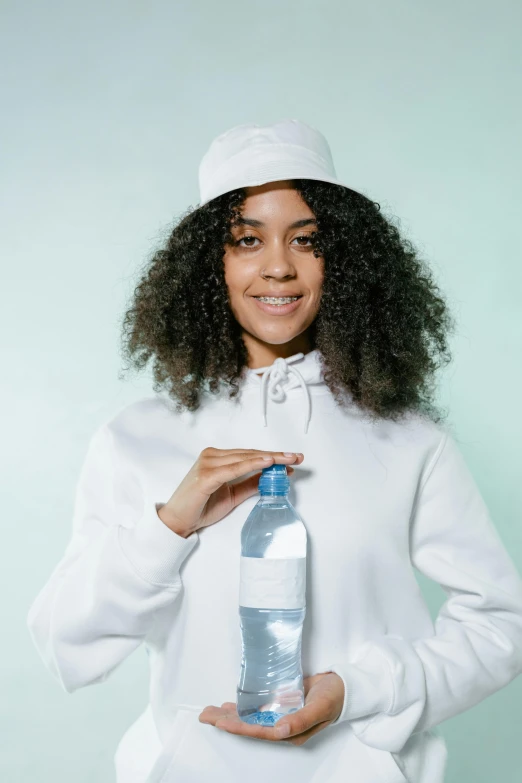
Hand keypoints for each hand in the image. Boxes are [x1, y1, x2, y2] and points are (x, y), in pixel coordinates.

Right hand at [157, 447, 303, 537]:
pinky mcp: (206, 475)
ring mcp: (208, 463)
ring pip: (245, 458)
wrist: (178, 521)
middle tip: (296, 456)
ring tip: (287, 460)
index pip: (250, 454)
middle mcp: (212, 456)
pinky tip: (267, 463)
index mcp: (218, 458)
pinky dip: (252, 464)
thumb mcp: (233, 495)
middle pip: (250, 454)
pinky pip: (234, 468)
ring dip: (268, 458)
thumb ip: (250, 484)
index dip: (272, 456)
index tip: (292, 458)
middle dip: (275, 455)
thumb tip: (273, 476)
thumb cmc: (201, 507)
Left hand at [198, 672, 343, 745]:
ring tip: (211, 711)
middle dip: (226, 721)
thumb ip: (300, 720)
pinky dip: (244, 705)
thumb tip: (279, 730)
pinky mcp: (282, 702)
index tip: (221, 722)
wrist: (345, 686)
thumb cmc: (335, 698)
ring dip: (231, 714)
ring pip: (251, 716)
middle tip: (205, 714)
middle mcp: (283, 725)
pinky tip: (232, 704)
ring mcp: (281, 713)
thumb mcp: (320, 708)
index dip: (238, 727)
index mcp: (291, 731)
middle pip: (249, 725)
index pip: (258, 731)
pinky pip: (259, 706)